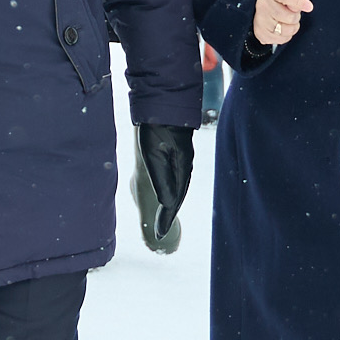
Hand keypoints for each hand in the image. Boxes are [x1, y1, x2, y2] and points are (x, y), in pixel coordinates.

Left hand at [134, 122, 195, 253]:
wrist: (163, 104)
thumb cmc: (156, 129)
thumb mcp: (155, 156)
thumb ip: (162, 180)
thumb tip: (167, 205)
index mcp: (181, 170)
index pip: (174, 200)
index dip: (166, 218)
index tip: (159, 235)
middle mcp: (184, 167)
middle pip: (178, 196)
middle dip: (170, 214)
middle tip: (160, 232)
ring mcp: (182, 160)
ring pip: (178, 187)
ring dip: (171, 204)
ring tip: (163, 218)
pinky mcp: (177, 153)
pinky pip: (176, 178)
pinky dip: (171, 190)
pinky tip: (166, 192)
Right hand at [251, 0, 312, 46]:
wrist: (261, 10)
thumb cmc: (278, 0)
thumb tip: (300, 8)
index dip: (297, 1)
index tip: (309, 7)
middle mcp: (263, 6)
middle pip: (290, 17)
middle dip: (296, 16)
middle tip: (292, 12)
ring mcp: (260, 21)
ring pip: (288, 30)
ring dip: (292, 27)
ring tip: (286, 21)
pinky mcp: (261, 35)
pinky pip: (283, 39)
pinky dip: (286, 35)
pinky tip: (280, 27)